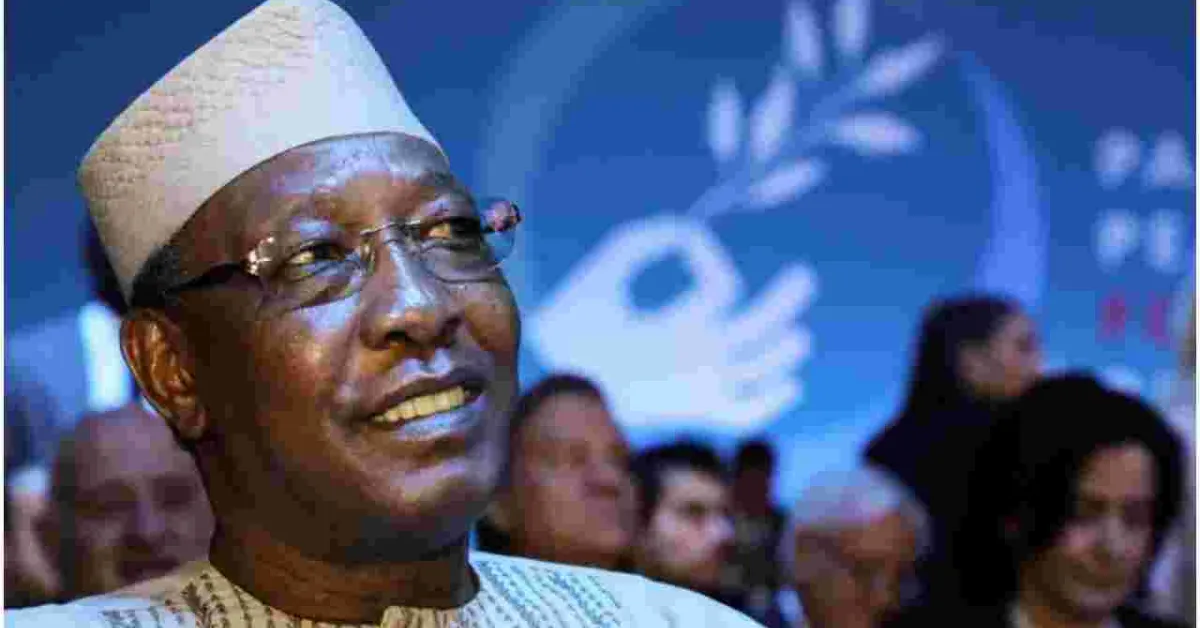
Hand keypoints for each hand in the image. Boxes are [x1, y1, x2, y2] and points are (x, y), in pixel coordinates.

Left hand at [528, 214, 814, 431]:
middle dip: (784, 302)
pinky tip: (790, 381)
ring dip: (784, 351)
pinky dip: (772, 404)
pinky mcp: (695, 410)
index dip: (712, 262)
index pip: (717, 292)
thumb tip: (696, 234)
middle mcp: (693, 353)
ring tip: (797, 334)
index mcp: (674, 322)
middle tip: (803, 276)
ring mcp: (698, 382)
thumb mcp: (610, 264)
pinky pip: (745, 416)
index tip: (694, 245)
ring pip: (760, 370)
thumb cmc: (573, 317)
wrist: (550, 370)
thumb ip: (650, 237)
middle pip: (758, 328)